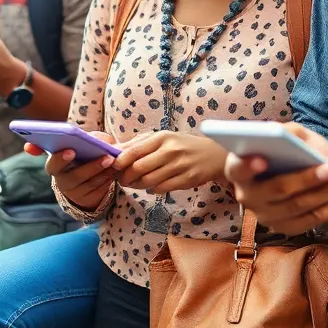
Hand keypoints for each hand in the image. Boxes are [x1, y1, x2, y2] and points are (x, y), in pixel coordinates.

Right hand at [31, 130, 118, 211]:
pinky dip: (108, 180)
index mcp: (54, 166)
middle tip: (108, 158)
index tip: (72, 151)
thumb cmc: (80, 156)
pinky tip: (116, 171)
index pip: (53, 164)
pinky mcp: (86, 200)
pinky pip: (98, 191)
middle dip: (93, 167)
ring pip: (91, 184)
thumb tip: (102, 140)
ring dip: (105, 173)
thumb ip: (89, 139)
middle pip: (76, 176)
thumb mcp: (81, 146)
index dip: (60, 159)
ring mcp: (74, 193)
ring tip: (116, 162)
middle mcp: (62, 181)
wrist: (83, 178)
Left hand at [113, 131, 227, 193]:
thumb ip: (139, 144)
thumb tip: (115, 150)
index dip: (120, 161)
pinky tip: (152, 186)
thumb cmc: (182, 145)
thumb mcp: (162, 138)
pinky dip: (152, 189)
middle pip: (139, 168)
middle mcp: (171, 150)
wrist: (213, 154)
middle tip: (122, 180)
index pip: (135, 150)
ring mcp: (180, 166)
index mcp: (162, 137)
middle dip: (126, 177)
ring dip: (137, 185)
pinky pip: (162, 188)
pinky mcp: (188, 179)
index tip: (114, 167)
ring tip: (135, 184)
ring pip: (149, 181)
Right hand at [223, 123, 327, 235]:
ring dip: (327, 194)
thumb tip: (303, 147)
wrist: (289, 169)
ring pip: (298, 207)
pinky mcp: (285, 227)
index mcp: (238, 169)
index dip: (248, 166)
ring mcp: (265, 215)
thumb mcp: (288, 133)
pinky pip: (312, 220)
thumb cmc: (286, 148)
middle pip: (277, 190)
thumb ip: (291, 134)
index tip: (263, 159)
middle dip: (306, 180)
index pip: (237, 168)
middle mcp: (247, 196)